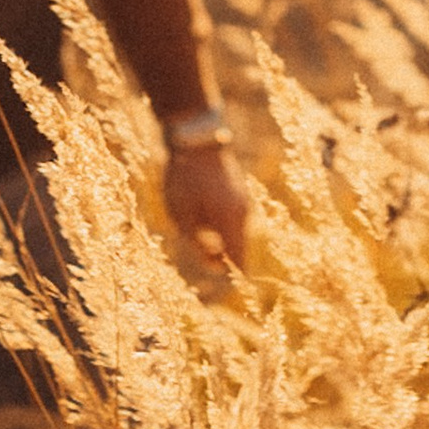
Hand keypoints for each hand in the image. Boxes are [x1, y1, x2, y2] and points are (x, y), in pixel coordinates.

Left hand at [163, 139, 249, 272]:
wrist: (197, 140)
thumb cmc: (185, 181)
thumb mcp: (184, 219)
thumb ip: (200, 246)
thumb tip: (216, 268)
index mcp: (232, 223)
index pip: (241, 262)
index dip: (234, 278)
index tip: (223, 288)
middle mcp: (244, 214)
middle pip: (239, 249)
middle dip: (223, 259)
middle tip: (199, 252)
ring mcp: (244, 201)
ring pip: (235, 234)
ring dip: (220, 240)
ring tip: (196, 227)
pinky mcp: (238, 193)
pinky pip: (232, 220)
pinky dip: (220, 226)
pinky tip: (200, 213)